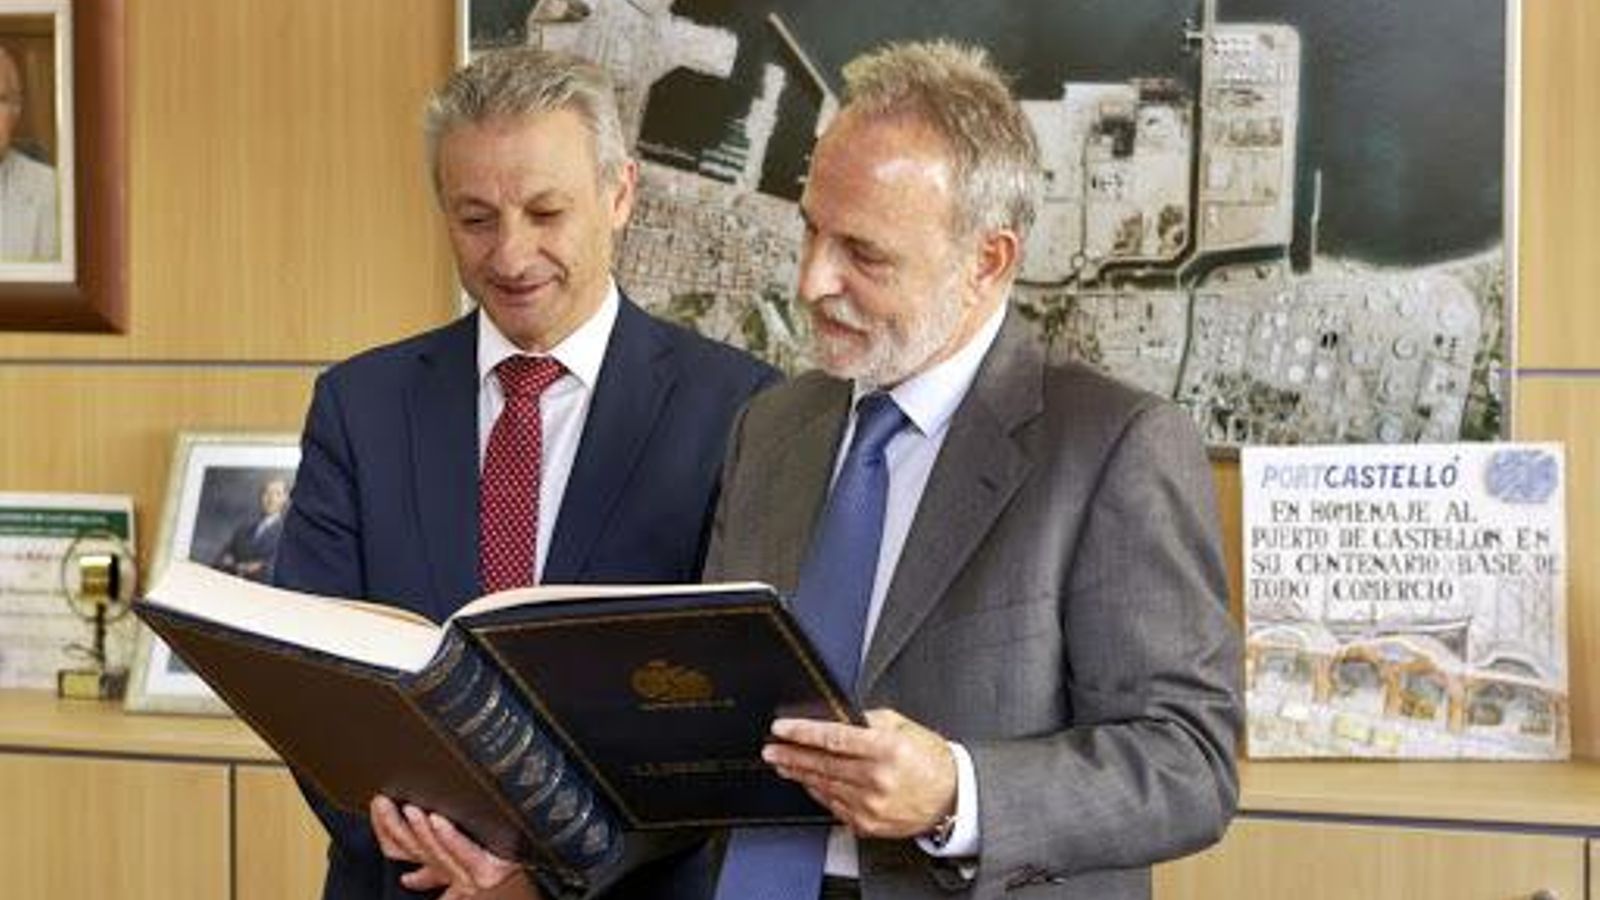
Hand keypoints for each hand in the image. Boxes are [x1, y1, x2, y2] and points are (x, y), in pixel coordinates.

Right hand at [369, 795, 539, 898]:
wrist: (546, 843)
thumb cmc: (505, 842)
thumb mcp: (462, 849)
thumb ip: (433, 866)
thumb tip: (408, 879)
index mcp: (443, 869)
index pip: (400, 851)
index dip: (384, 829)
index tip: (378, 805)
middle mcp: (454, 876)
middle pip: (412, 852)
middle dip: (394, 827)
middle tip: (385, 803)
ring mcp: (471, 876)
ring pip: (433, 855)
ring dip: (419, 832)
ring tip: (410, 809)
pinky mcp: (489, 871)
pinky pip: (462, 853)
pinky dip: (448, 837)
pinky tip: (438, 820)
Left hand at [763, 709, 955, 838]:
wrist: (953, 799)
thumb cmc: (931, 761)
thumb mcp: (905, 727)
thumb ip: (870, 719)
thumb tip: (838, 716)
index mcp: (886, 749)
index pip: (832, 738)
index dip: (802, 732)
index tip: (782, 728)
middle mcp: (877, 779)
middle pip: (821, 764)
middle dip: (791, 754)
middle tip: (771, 748)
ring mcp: (871, 805)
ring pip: (823, 786)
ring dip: (799, 773)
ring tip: (783, 763)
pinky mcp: (868, 824)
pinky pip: (833, 805)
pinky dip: (817, 792)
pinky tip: (807, 782)